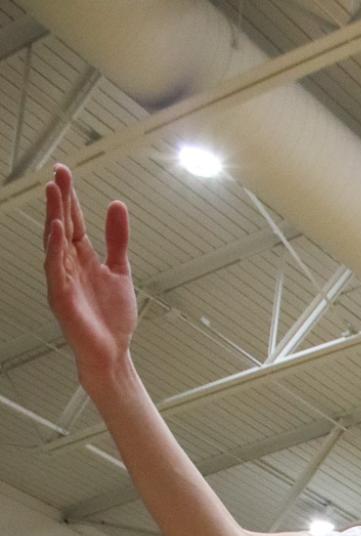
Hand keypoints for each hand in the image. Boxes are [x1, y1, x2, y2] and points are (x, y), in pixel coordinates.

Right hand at [43, 165, 137, 383]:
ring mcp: (62, 279)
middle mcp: (68, 265)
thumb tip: (116, 204)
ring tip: (53, 191)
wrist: (113, 352)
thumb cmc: (112, 317)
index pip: (73, 220)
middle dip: (59, 199)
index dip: (70, 197)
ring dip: (53, 216)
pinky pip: (55, 268)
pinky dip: (55, 248)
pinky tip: (57, 228)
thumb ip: (117, 239)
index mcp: (82, 257)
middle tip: (58, 173)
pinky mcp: (60, 296)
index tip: (65, 172)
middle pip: (61, 225)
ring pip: (54, 242)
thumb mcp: (120, 270)